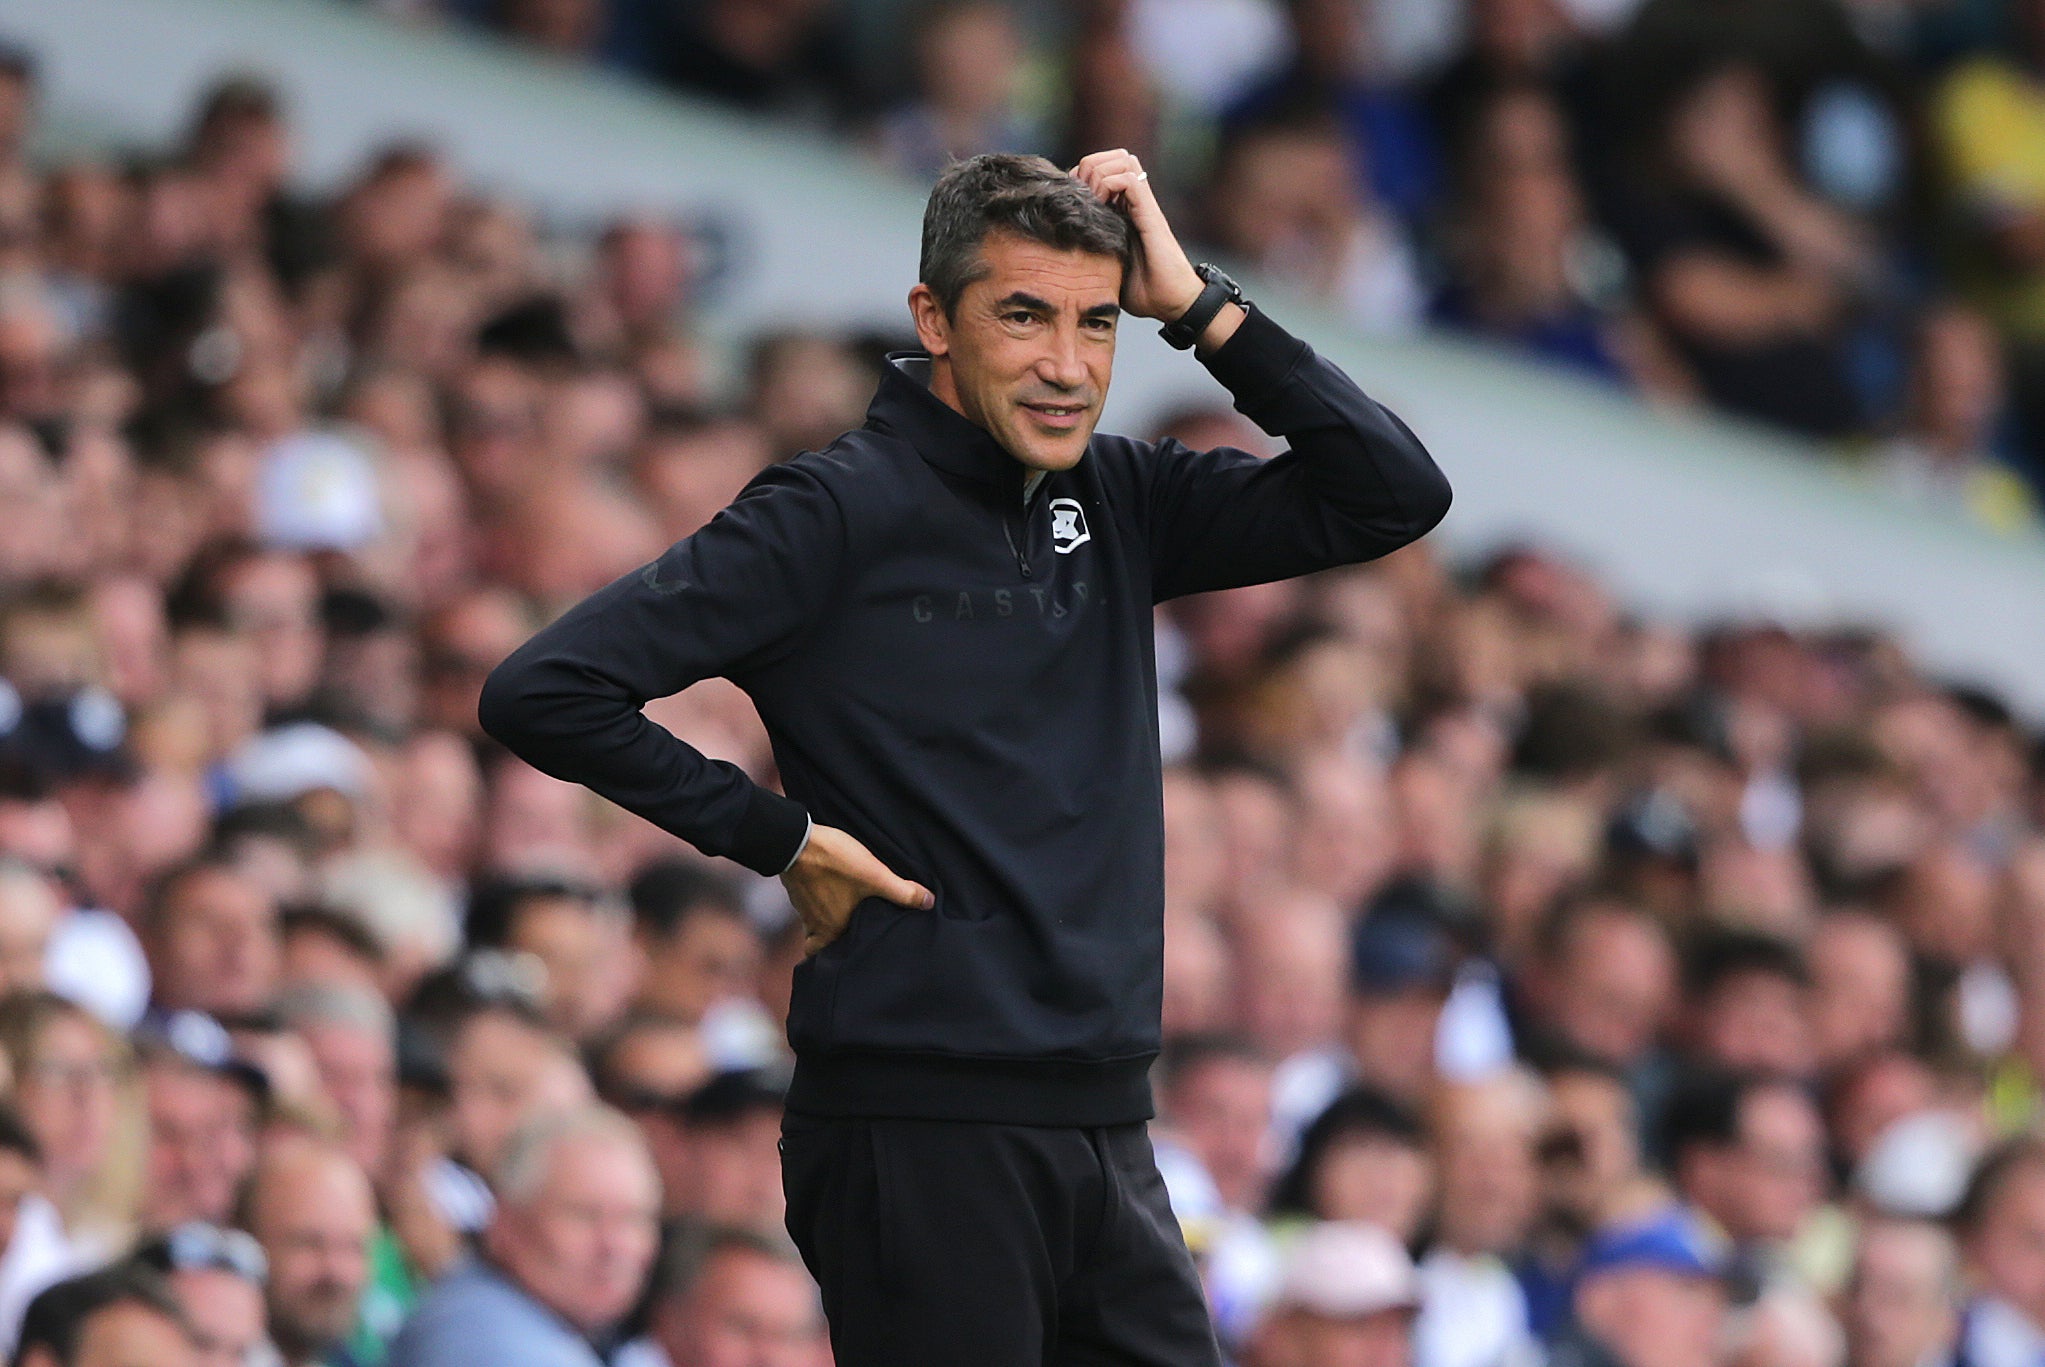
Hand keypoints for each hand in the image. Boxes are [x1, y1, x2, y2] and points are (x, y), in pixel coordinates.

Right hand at [780, 823, 933, 956]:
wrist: (795, 840)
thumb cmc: (834, 862)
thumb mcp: (875, 876)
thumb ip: (902, 892)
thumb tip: (928, 903)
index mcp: (832, 930)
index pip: (831, 957)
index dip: (842, 959)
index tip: (856, 955)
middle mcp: (815, 925)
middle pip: (825, 943)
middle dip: (838, 941)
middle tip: (857, 934)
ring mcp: (803, 908)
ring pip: (818, 923)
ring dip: (830, 919)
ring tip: (851, 909)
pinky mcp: (798, 890)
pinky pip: (811, 905)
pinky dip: (821, 901)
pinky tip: (835, 888)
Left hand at [1070, 149, 1203, 322]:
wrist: (1171, 303)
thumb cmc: (1141, 290)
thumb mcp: (1105, 267)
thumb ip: (1089, 251)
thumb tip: (1059, 254)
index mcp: (1122, 209)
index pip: (1099, 169)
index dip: (1080, 177)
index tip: (1071, 203)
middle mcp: (1134, 202)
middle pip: (1112, 156)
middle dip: (1089, 168)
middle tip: (1082, 198)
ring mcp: (1143, 205)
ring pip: (1122, 159)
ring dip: (1100, 174)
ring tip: (1093, 201)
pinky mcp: (1150, 213)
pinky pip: (1130, 178)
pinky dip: (1109, 186)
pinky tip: (1103, 208)